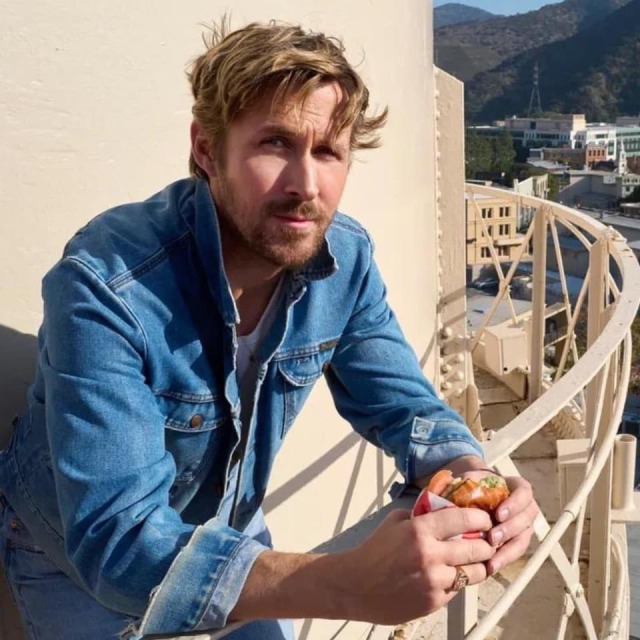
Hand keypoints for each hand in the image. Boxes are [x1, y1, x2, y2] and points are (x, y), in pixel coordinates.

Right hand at [340, 507, 495, 624]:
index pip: (464, 519)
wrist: (355, 585)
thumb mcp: (395, 521)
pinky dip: (458, 581)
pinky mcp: (433, 602)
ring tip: (475, 560)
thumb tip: (444, 509)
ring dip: (478, 565)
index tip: (485, 520)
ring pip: (474, 573)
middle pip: (478, 548)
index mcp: (419, 531)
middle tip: (486, 541)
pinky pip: (458, 589)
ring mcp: (434, 581)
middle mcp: (430, 555)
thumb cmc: (374, 552)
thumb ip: (421, 515)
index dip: (481, 519)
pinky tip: (451, 575)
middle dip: (486, 544)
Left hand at [461, 470, 537, 575]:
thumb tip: (456, 483)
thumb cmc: (475, 485)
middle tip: (492, 538)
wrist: (476, 495)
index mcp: (518, 488)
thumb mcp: (472, 478)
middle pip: (526, 520)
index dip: (514, 504)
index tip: (499, 514)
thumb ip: (469, 480)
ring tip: (492, 560)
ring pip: (522, 540)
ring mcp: (523, 527)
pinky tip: (491, 567)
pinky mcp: (516, 542)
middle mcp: (525, 508)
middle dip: (509, 531)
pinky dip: (503, 560)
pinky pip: (514, 553)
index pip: (524, 493)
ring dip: (508, 551)